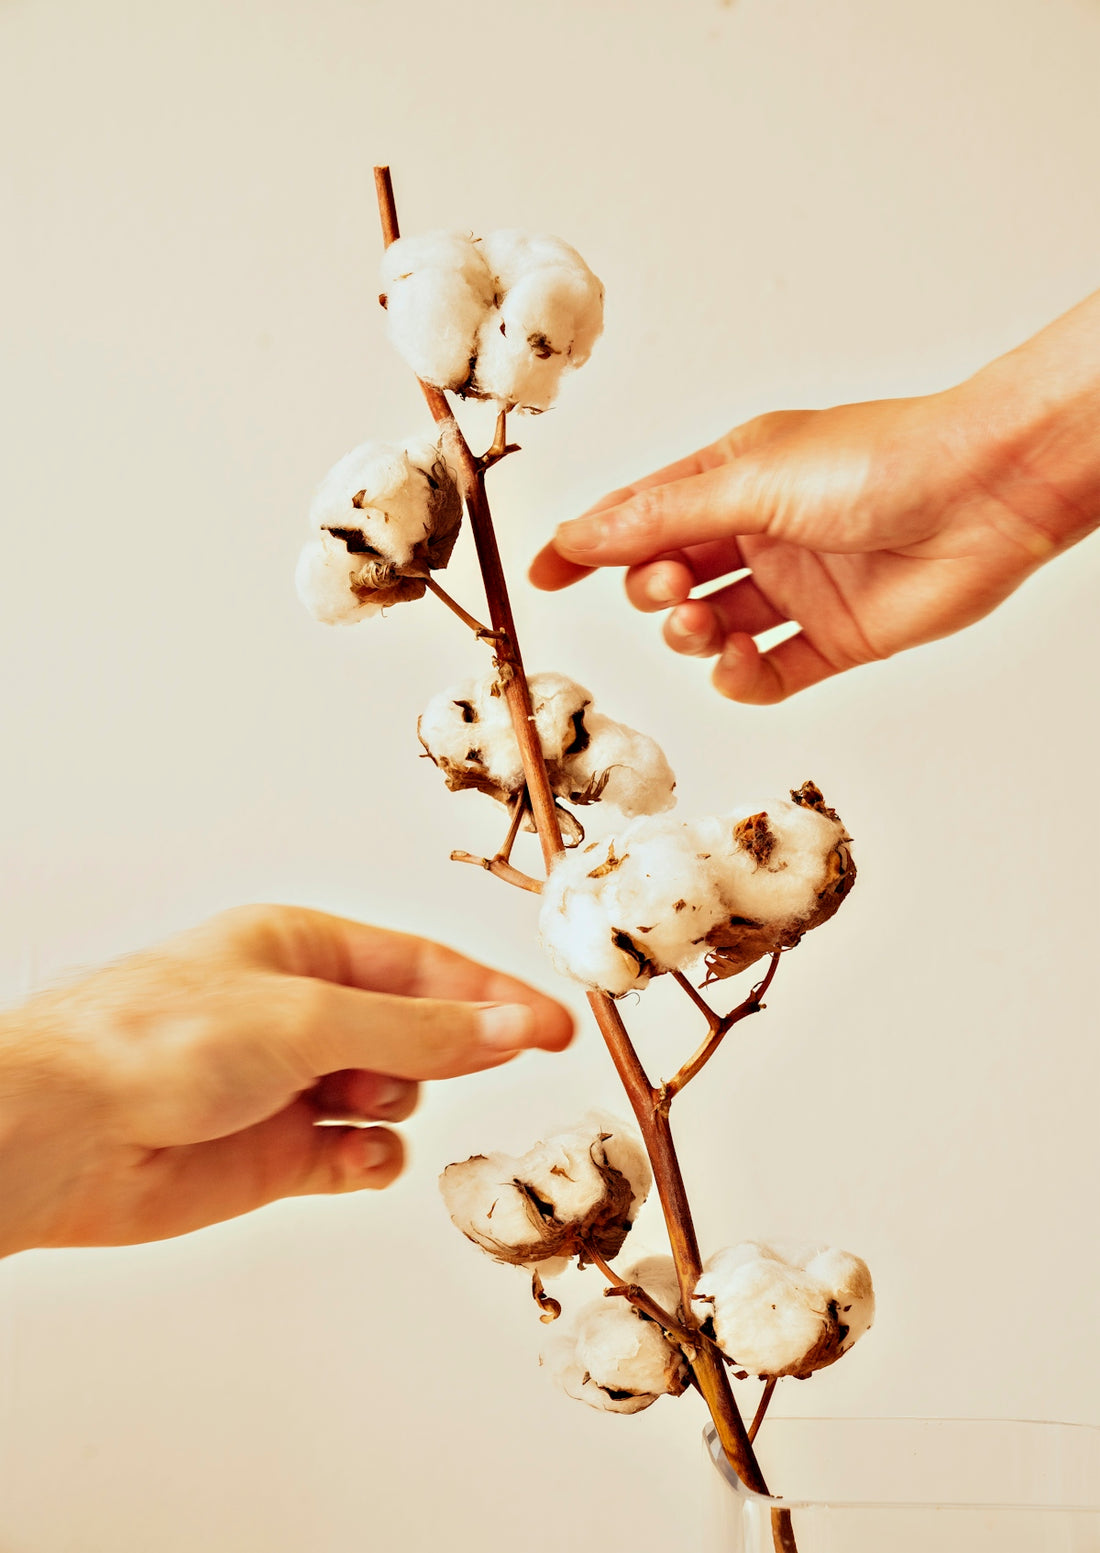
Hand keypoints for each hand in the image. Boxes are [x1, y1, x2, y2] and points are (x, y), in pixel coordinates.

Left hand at [0, 905, 573, 1254]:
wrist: (67, 1133)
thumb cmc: (151, 1039)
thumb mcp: (308, 1015)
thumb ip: (420, 1029)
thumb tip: (508, 1026)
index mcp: (302, 948)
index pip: (425, 969)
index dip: (494, 995)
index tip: (555, 1025)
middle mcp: (299, 1013)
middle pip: (418, 1031)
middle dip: (448, 1049)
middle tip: (486, 1059)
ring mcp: (289, 1085)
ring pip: (394, 1095)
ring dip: (394, 1102)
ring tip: (354, 1100)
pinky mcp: (275, 1154)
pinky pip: (358, 1157)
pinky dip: (369, 1160)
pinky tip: (351, 1156)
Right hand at [531, 293, 1099, 702]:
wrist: (985, 497)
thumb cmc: (879, 461)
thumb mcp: (749, 480)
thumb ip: (659, 519)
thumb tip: (578, 536)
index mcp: (733, 478)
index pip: (639, 516)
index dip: (587, 547)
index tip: (541, 577)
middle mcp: (759, 533)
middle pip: (667, 578)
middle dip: (650, 592)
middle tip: (670, 590)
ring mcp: (795, 589)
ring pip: (710, 631)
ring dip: (691, 636)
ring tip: (705, 625)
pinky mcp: (834, 639)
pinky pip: (766, 675)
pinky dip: (742, 678)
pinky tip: (743, 662)